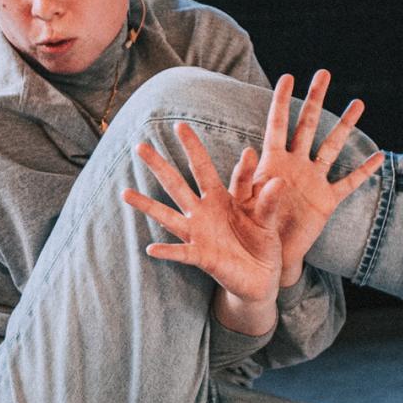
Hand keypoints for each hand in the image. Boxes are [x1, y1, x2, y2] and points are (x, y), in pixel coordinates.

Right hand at [123, 122, 285, 305]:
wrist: (262, 276)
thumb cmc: (261, 241)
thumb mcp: (266, 218)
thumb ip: (267, 201)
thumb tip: (277, 180)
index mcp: (220, 197)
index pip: (203, 167)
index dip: (193, 147)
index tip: (181, 127)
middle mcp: (203, 212)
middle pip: (177, 184)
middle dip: (159, 165)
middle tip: (140, 145)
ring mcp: (199, 234)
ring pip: (168, 215)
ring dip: (147, 205)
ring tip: (125, 192)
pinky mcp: (202, 257)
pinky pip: (182, 252)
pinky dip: (167, 251)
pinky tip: (151, 248)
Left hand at [252, 70, 383, 285]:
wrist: (269, 255)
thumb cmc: (251, 228)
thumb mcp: (242, 203)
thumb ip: (245, 180)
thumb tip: (250, 152)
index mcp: (272, 162)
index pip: (277, 124)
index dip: (282, 100)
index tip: (288, 77)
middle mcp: (295, 165)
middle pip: (306, 125)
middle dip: (315, 99)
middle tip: (324, 73)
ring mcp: (313, 180)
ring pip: (332, 147)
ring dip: (345, 125)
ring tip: (358, 103)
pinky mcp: (326, 200)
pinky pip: (348, 183)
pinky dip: (363, 171)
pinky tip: (378, 156)